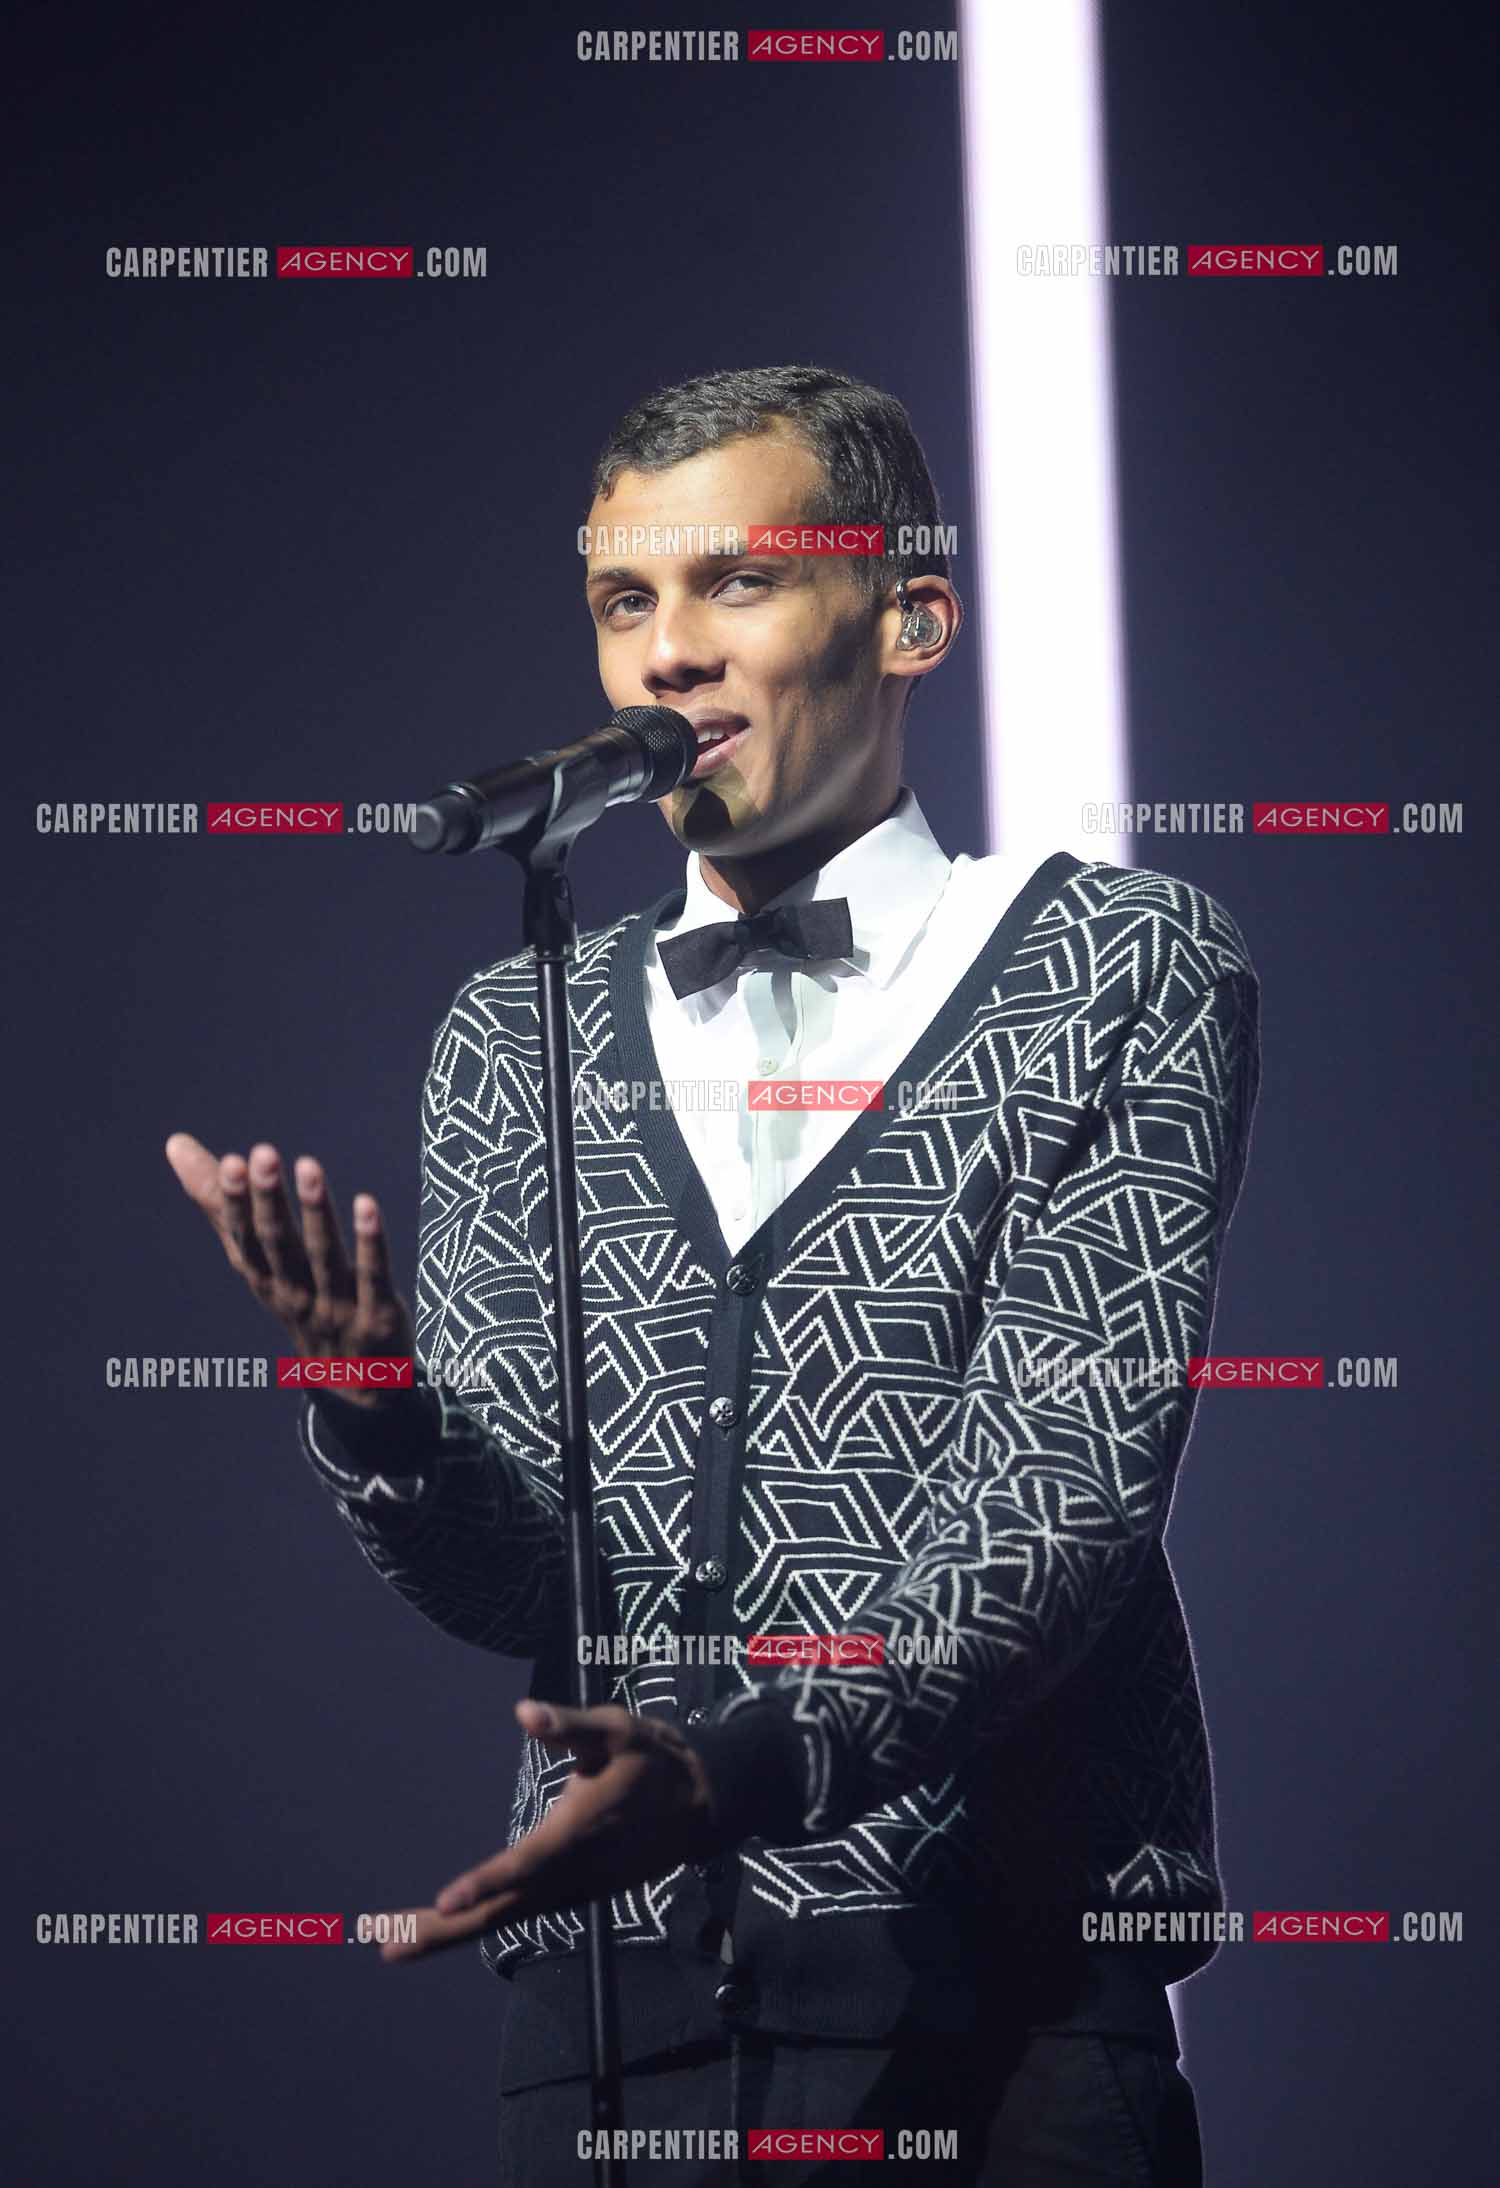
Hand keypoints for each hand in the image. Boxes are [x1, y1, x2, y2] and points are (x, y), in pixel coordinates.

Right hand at [163, 1133, 413, 1408]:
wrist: (355, 1381)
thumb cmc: (300, 1298)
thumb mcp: (258, 1256)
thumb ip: (221, 1202)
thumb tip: (175, 1143)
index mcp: (263, 1277)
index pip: (244, 1237)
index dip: (237, 1202)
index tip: (230, 1161)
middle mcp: (294, 1292)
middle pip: (278, 1244)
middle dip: (268, 1200)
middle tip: (261, 1153)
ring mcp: (335, 1307)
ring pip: (323, 1257)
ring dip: (315, 1212)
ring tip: (309, 1165)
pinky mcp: (378, 1315)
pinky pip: (374, 1276)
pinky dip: (369, 1244)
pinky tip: (367, 1205)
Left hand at [374, 1700, 726, 1962]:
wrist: (701, 1804)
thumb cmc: (653, 1759)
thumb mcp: (616, 1729)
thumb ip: (570, 1725)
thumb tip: (524, 1712)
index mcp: (578, 1833)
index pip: (525, 1864)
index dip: (485, 1882)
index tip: (445, 1899)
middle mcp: (572, 1874)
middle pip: (501, 1910)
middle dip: (443, 1930)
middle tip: (385, 1945)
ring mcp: (572, 1890)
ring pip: (505, 1917)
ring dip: (450, 1932)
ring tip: (393, 1940)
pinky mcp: (573, 1894)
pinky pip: (518, 1913)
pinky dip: (479, 1920)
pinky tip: (447, 1924)